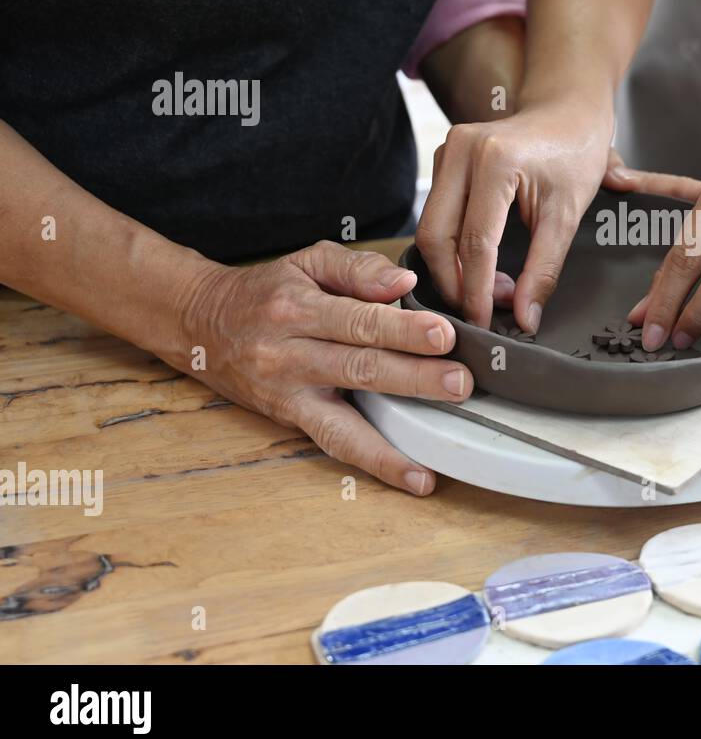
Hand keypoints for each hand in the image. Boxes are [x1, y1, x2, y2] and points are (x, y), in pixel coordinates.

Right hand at [180, 241, 473, 494]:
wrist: (202, 322)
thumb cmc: (269, 290)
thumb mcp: (308, 261)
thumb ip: (358, 269)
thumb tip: (403, 284)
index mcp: (296, 308)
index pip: (357, 321)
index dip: (402, 330)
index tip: (444, 335)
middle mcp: (288, 354)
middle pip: (358, 367)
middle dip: (413, 377)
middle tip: (459, 381)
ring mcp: (287, 393)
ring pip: (345, 417)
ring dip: (395, 437)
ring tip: (438, 447)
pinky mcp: (290, 419)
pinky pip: (335, 444)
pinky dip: (376, 463)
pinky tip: (416, 477)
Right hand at [416, 100, 609, 331]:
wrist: (568, 111)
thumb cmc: (575, 154)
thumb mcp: (568, 216)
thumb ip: (544, 270)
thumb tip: (525, 318)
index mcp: (495, 160)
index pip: (476, 242)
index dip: (477, 290)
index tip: (486, 322)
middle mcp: (460, 150)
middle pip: (437, 236)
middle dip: (454, 282)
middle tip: (482, 312)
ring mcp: (446, 151)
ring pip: (431, 227)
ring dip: (452, 267)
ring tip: (488, 291)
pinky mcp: (442, 158)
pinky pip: (435, 213)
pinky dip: (452, 246)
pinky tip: (478, 266)